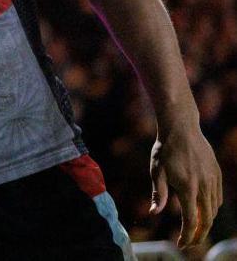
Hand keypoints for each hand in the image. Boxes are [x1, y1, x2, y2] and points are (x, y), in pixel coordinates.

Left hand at [149, 126, 221, 248]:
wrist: (181, 128)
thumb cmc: (164, 149)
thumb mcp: (157, 171)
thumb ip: (159, 194)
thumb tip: (154, 213)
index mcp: (188, 187)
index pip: (191, 220)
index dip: (187, 236)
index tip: (181, 244)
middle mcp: (204, 186)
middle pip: (207, 220)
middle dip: (199, 235)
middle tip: (189, 243)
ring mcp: (213, 180)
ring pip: (214, 209)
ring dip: (206, 222)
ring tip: (194, 229)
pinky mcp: (217, 174)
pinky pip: (218, 197)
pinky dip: (212, 208)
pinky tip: (203, 210)